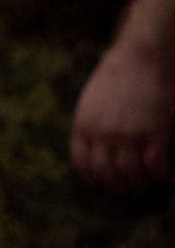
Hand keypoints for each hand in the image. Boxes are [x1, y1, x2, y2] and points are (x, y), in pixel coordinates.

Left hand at [72, 40, 174, 191]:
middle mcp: (103, 133)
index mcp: (84, 125)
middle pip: (106, 173)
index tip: (104, 183)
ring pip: (131, 174)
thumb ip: (92, 124)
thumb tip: (97, 148)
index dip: (94, 178)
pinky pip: (156, 166)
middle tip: (129, 189)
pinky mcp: (154, 132)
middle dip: (118, 186)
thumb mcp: (92, 100)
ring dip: (140, 184)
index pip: (82, 163)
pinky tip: (165, 178)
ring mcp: (128, 134)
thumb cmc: (117, 75)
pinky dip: (161, 176)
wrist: (141, 57)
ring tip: (146, 185)